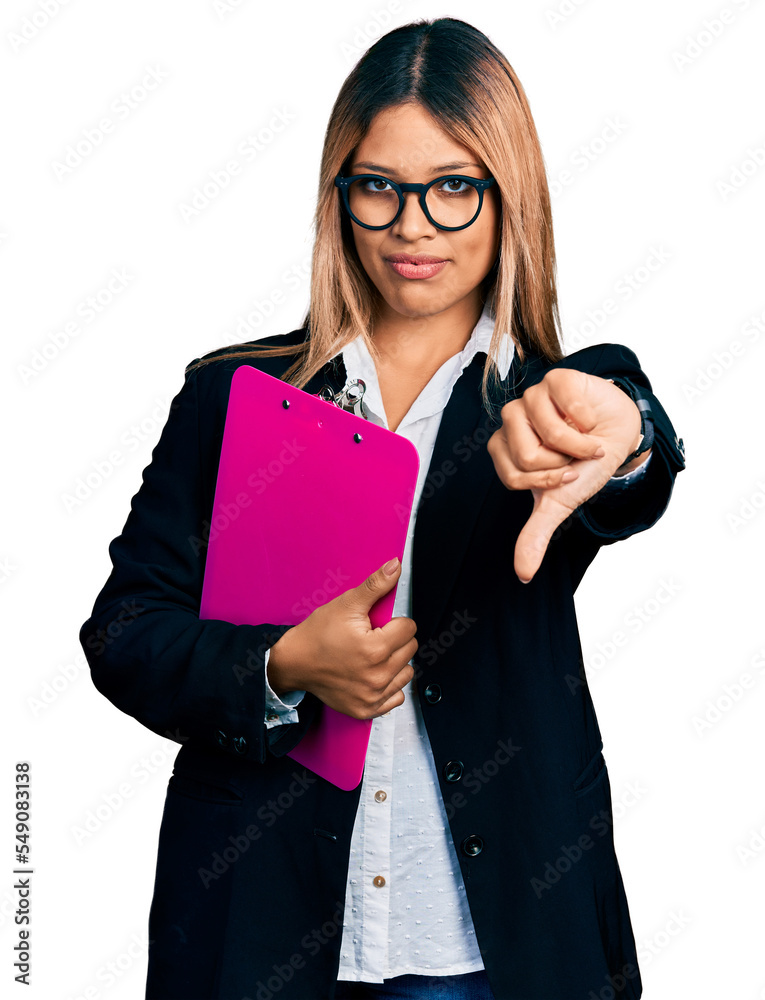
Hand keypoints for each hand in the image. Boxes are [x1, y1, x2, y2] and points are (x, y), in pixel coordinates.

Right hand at [267, 558, 416, 719]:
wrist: (294, 663)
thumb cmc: (318, 633)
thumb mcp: (346, 604)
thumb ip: (375, 586)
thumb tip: (395, 566)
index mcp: (375, 649)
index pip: (409, 628)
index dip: (394, 621)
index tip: (376, 625)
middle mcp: (377, 676)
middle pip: (410, 649)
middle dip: (395, 640)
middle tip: (372, 638)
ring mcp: (372, 696)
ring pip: (406, 672)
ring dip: (395, 663)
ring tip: (373, 656)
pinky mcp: (367, 709)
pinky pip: (396, 697)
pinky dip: (389, 686)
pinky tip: (373, 675)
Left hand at [487, 369, 645, 582]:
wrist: (620, 433)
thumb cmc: (584, 464)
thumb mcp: (560, 502)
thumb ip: (537, 534)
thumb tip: (522, 574)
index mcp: (503, 449)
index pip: (514, 476)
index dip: (546, 481)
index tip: (565, 475)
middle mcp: (511, 420)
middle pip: (526, 455)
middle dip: (562, 464)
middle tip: (575, 456)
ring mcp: (531, 396)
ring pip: (548, 432)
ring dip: (579, 444)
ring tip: (586, 439)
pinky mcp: (555, 378)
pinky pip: (566, 406)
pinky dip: (587, 421)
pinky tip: (589, 419)